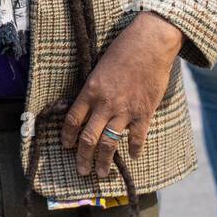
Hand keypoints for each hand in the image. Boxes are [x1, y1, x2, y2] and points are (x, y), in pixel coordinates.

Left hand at [60, 12, 183, 178]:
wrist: (149, 43)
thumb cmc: (123, 49)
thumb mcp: (99, 66)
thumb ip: (94, 88)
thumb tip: (88, 104)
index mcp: (90, 90)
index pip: (73, 120)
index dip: (68, 136)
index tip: (67, 146)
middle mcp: (105, 103)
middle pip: (89, 138)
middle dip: (83, 158)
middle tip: (81, 171)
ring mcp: (125, 110)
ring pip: (110, 143)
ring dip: (104, 161)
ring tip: (101, 173)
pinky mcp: (144, 112)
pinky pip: (136, 137)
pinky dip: (134, 149)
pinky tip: (133, 155)